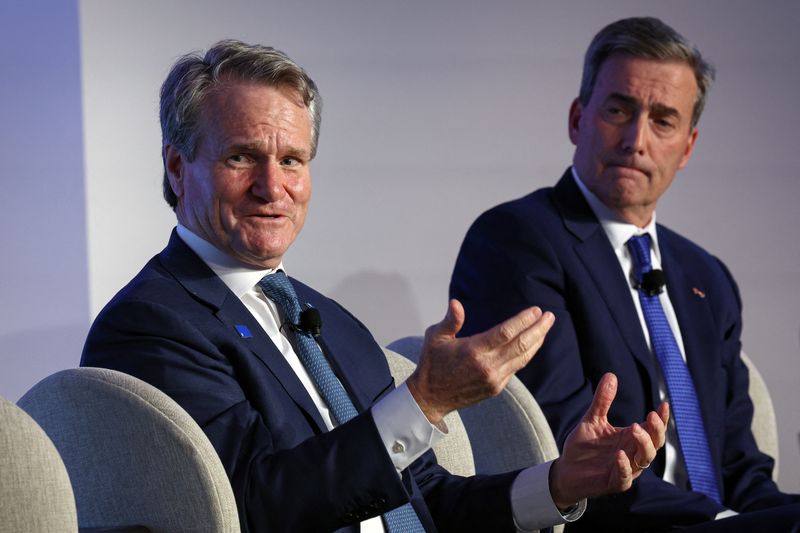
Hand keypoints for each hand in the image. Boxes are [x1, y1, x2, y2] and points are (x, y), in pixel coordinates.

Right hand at [405, 299, 554, 424]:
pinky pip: (516, 367)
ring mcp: (493, 379)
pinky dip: (526, 353)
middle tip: (550, 316)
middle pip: (521, 344)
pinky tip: (532, 343)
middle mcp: (487, 366)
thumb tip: (456, 303)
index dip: (523, 320)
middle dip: (538, 329)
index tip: (536, 310)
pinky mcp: (496, 387)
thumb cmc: (432, 363)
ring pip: (522, 357)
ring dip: (537, 341)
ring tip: (545, 327)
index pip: (506, 333)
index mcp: (473, 351)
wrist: (430, 398)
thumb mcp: (435, 338)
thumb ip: (450, 320)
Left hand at [548, 373, 668, 508]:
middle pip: (655, 443)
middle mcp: (633, 454)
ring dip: (643, 444)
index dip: (661, 419)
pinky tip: (619, 454)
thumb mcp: (593, 420)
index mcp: (631, 439)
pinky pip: (624, 477)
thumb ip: (603, 401)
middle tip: (650, 415)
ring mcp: (626, 469)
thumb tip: (611, 375)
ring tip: (634, 428)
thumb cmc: (584, 447)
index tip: (663, 404)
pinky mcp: (614, 483)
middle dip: (656, 430)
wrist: (566, 471)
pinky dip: (624, 466)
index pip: (653, 429)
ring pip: (645, 459)